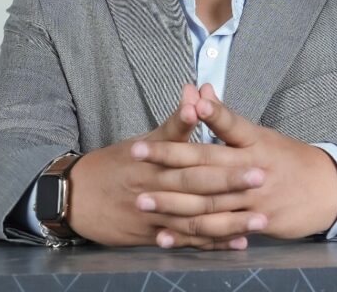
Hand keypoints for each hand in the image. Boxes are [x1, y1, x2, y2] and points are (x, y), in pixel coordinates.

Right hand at [67, 84, 266, 248]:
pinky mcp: (152, 236)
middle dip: (231, 186)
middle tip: (262, 181)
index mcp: (155, 162)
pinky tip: (236, 243)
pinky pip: (185, 242)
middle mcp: (155, 189)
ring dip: (229, 222)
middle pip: (197, 189)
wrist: (75, 197)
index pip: (193, 159)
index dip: (223, 161)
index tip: (253, 159)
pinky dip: (211, 244)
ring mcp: (154, 216)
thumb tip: (195, 92)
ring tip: (259, 222)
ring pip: (195, 221)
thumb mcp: (143, 140)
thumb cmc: (114, 164)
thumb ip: (175, 122)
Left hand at [132, 84, 336, 245]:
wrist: (328, 189)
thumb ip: (225, 118)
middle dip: (169, 162)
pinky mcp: (256, 223)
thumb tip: (200, 90)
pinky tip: (168, 235)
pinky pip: (219, 231)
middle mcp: (252, 168)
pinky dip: (192, 234)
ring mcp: (254, 198)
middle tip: (136, 157)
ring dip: (173, 203)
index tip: (180, 110)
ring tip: (143, 201)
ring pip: (208, 202)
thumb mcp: (260, 135)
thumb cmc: (287, 158)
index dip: (202, 119)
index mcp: (253, 142)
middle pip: (207, 166)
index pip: (225, 126)